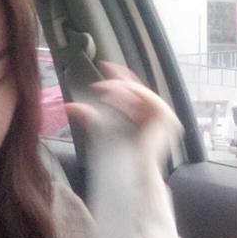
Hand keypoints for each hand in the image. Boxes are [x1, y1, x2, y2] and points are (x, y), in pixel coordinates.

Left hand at [64, 61, 183, 166]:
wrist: (130, 171)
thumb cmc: (116, 156)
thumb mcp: (99, 128)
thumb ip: (89, 116)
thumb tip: (69, 106)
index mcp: (143, 116)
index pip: (133, 90)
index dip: (120, 76)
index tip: (105, 66)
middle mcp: (155, 115)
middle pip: (138, 88)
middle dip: (120, 78)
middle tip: (105, 69)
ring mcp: (163, 116)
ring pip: (142, 91)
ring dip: (123, 86)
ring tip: (106, 90)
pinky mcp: (167, 118)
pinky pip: (150, 98)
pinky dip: (134, 93)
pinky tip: (117, 95)